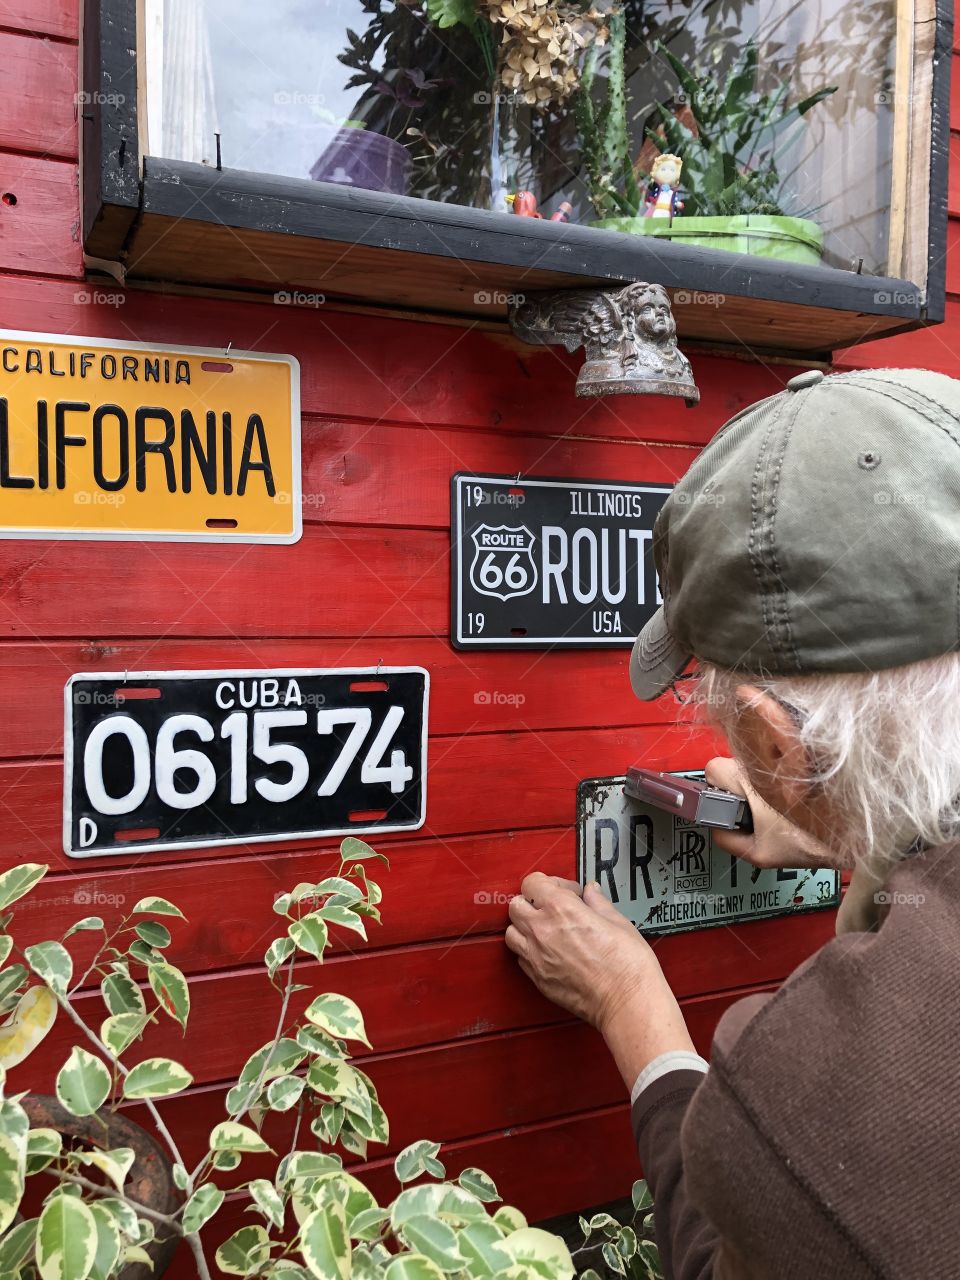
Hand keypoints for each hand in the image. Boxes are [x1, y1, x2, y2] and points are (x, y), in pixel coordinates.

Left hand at [505, 873, 693, 1085]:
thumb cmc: (627, 964)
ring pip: (511, 932)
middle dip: (532, 903)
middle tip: (554, 909)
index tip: (568, 892)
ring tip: (547, 931)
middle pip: (516, 905)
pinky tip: (550, 953)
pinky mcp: (537, 979)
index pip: (533, 882)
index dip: (550, 883)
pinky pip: (520, 958)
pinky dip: (529, 952)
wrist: (626, 1002)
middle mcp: (542, 930)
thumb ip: (597, 903)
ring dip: (525, 928)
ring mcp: (536, 956)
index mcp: (561, 908)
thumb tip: (591, 892)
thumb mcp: (617, 921)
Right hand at [704, 756, 840, 868]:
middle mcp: (765, 759)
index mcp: (749, 778)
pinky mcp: (800, 761)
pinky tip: (788, 803)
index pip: (712, 769)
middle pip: (732, 765)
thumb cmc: (811, 840)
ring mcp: (784, 757)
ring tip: (774, 809)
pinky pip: (774, 766)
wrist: (851, 833)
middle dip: (736, 787)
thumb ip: (727, 840)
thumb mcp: (759, 853)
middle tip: (752, 811)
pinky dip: (776, 782)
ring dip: (757, 784)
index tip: (730, 807)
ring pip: (753, 764)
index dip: (717, 790)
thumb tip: (717, 829)